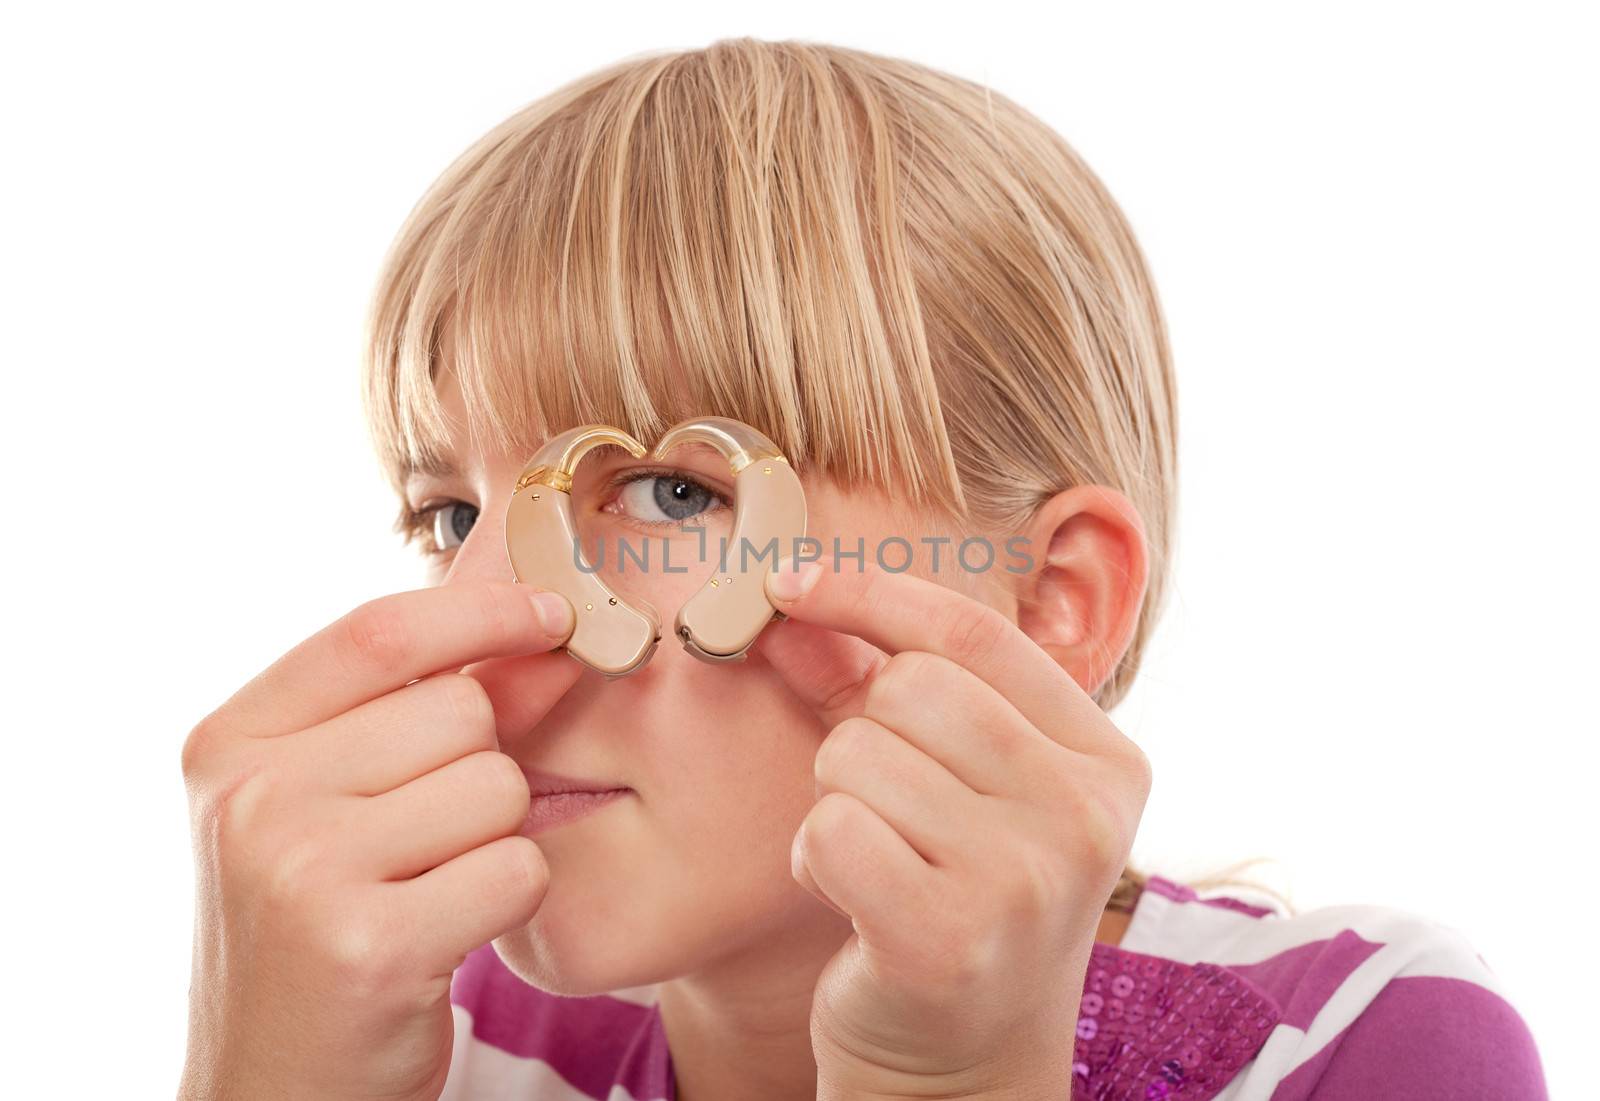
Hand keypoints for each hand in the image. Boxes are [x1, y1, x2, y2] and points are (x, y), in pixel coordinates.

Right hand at [178, 580, 581, 1100]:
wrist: (274, 1083)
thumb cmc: (319, 926)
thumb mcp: (337, 804)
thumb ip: (428, 714)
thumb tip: (550, 640)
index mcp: (230, 743)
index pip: (378, 633)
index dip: (482, 610)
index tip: (552, 615)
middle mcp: (253, 798)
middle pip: (461, 711)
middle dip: (483, 765)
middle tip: (428, 842)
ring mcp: (304, 872)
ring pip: (499, 786)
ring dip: (495, 838)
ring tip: (428, 891)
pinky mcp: (371, 947)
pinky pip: (516, 867)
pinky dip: (508, 899)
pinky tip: (449, 933)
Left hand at [757, 557, 1151, 1099]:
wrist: (960, 1062)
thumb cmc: (953, 897)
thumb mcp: (948, 783)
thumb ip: (875, 686)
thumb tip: (790, 605)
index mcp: (1104, 760)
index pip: (975, 632)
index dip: (871, 592)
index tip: (790, 582)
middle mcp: (1084, 814)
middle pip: (910, 687)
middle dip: (862, 732)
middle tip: (886, 804)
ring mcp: (1027, 879)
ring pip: (856, 754)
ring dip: (838, 802)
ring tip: (881, 860)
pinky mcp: (949, 938)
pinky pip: (829, 829)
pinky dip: (814, 858)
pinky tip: (856, 899)